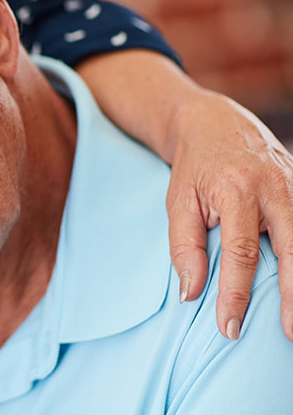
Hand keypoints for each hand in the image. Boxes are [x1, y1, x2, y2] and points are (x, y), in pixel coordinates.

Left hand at [165, 91, 292, 340]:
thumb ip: (184, 246)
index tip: (229, 327)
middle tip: (289, 336)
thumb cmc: (193, 168)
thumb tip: (191, 293)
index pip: (240, 253)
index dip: (235, 294)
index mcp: (237, 191)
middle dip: (292, 298)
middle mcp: (276, 188)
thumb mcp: (177, 202)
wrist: (214, 122)